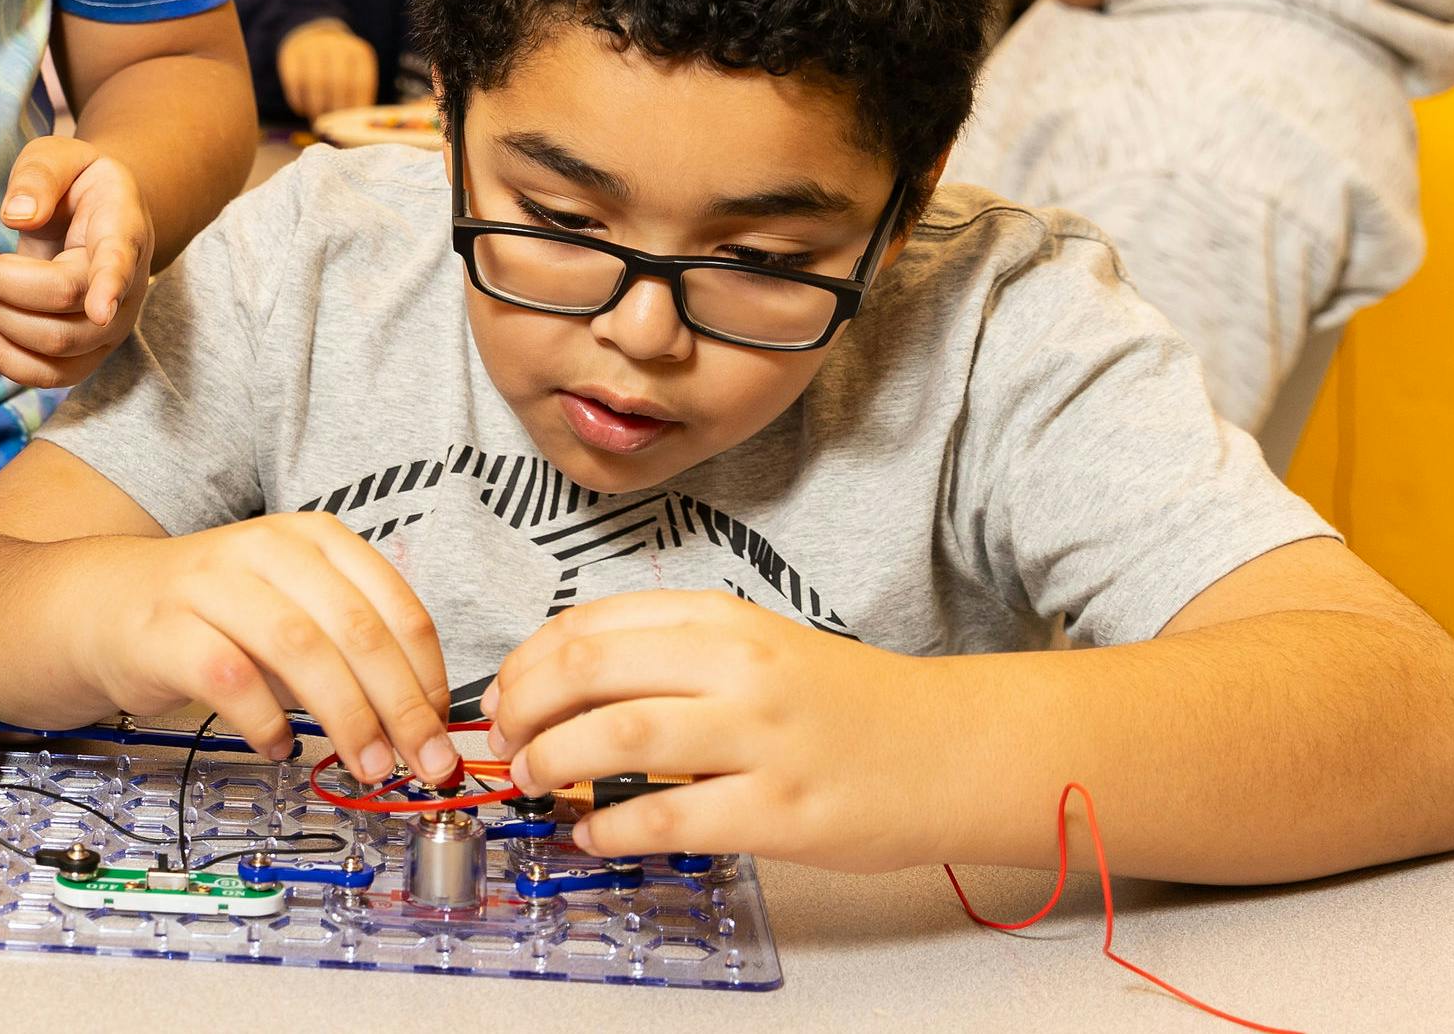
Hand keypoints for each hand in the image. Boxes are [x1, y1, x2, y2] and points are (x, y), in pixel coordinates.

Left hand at [0, 138, 154, 386]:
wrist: (101, 217)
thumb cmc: (76, 183)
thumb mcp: (61, 155)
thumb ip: (40, 175)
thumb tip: (17, 216)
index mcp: (124, 230)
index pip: (119, 263)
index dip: (110, 287)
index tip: (100, 309)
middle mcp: (126, 288)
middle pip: (63, 308)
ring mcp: (109, 328)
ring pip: (51, 349)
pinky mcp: (86, 353)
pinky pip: (47, 376)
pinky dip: (1, 356)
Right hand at [66, 514, 457, 785]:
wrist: (109, 604)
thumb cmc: (219, 616)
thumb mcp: (297, 608)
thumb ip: (354, 650)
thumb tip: (425, 723)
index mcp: (313, 538)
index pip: (395, 606)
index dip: (427, 677)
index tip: (441, 732)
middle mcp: (266, 549)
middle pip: (356, 631)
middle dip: (401, 708)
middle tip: (422, 766)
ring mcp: (212, 585)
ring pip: (300, 650)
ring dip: (347, 719)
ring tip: (368, 768)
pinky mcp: (166, 630)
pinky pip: (231, 680)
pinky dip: (267, 723)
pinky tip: (278, 748)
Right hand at [276, 21, 378, 120]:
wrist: (313, 39)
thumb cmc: (338, 69)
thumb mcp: (354, 75)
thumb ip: (356, 97)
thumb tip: (354, 127)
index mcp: (359, 53)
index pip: (361, 83)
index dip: (354, 107)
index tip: (349, 125)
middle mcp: (337, 46)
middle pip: (338, 82)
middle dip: (334, 109)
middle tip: (331, 127)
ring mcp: (314, 47)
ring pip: (315, 81)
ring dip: (316, 107)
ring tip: (316, 121)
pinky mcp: (291, 54)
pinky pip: (294, 80)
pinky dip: (297, 100)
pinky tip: (301, 110)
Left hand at [484, 590, 929, 869]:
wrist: (950, 748)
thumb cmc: (842, 702)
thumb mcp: (755, 645)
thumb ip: (671, 653)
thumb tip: (563, 681)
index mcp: (721, 619)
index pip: (589, 624)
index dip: (527, 661)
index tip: (504, 694)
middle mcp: (736, 668)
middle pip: (587, 671)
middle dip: (523, 709)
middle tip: (506, 742)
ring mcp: (759, 739)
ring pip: (616, 739)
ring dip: (552, 763)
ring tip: (534, 782)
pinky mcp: (779, 812)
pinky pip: (665, 820)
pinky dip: (608, 830)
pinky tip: (590, 834)